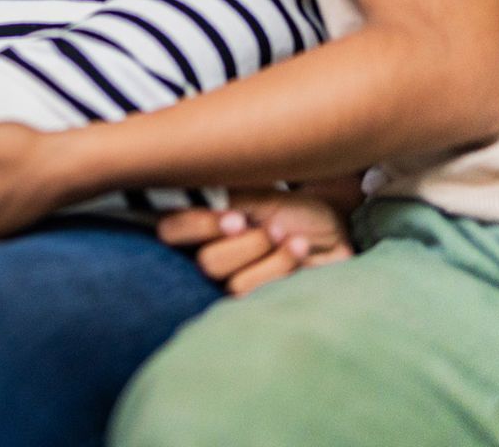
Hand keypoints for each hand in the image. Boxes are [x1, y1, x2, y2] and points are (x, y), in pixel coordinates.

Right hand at [157, 189, 353, 294]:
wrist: (329, 226)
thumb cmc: (288, 208)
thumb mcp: (256, 195)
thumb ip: (221, 198)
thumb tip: (196, 198)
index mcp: (199, 228)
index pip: (170, 231)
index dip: (197, 227)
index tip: (236, 217)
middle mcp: (208, 257)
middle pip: (206, 263)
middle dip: (246, 244)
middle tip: (271, 226)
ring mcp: (233, 283)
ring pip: (234, 283)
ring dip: (268, 254)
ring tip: (290, 236)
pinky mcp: (260, 303)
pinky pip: (260, 296)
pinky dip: (283, 266)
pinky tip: (299, 248)